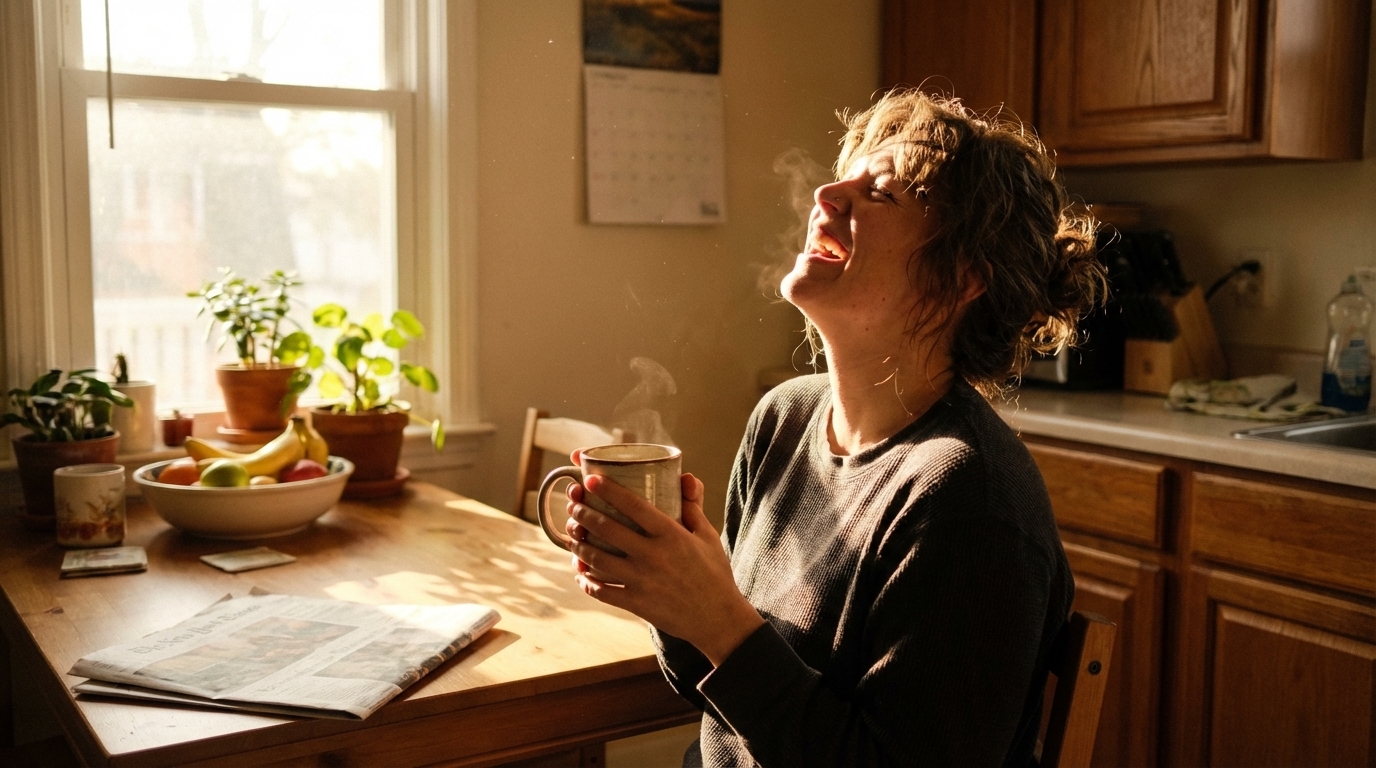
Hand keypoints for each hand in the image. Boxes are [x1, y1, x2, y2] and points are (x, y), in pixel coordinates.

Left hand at [563, 465, 763, 666]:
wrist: (718, 618)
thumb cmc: (714, 573)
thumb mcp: (708, 536)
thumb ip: (693, 508)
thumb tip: (685, 479)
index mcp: (671, 535)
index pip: (633, 505)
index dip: (609, 490)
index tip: (592, 480)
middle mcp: (653, 555)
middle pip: (607, 529)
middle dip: (584, 514)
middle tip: (573, 505)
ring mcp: (642, 581)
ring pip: (598, 559)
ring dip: (579, 545)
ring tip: (573, 536)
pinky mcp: (636, 604)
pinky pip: (602, 591)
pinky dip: (586, 581)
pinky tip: (580, 572)